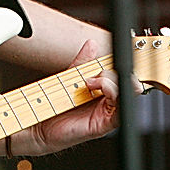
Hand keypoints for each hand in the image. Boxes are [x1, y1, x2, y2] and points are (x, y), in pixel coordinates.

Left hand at [16, 39, 118, 155]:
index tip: (113, 57)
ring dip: (110, 80)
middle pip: (129, 81)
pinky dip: (111, 92)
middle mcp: (109, 102)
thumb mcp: (70, 78)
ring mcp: (108, 113)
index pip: (123, 75)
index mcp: (104, 92)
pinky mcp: (105, 124)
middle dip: (114, 71)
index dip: (123, 65)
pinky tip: (94, 89)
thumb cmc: (55, 106)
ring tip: (89, 82)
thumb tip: (91, 44)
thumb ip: (83, 62)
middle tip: (95, 74)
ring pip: (127, 92)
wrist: (41, 124)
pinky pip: (120, 109)